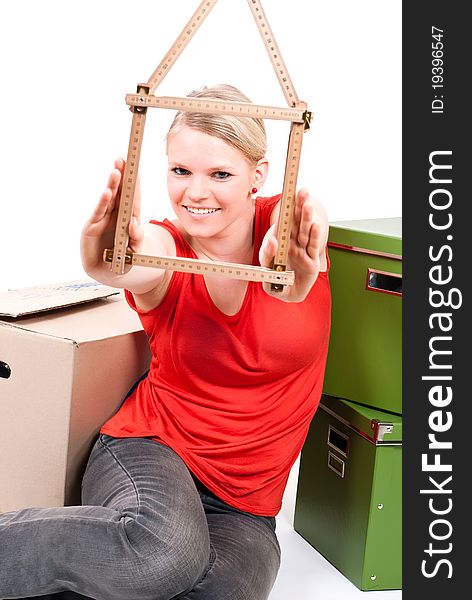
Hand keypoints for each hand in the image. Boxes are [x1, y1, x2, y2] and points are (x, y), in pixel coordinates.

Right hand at [80, 158, 142, 276]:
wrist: (107, 273)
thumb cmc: (123, 260)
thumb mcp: (134, 252)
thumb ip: (136, 239)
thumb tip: (134, 224)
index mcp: (128, 218)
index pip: (134, 198)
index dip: (135, 183)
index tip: (136, 167)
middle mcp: (115, 215)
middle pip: (120, 193)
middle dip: (122, 177)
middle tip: (124, 159)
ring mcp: (103, 220)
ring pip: (110, 200)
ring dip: (113, 185)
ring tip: (117, 171)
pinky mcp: (92, 227)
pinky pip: (99, 213)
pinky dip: (103, 203)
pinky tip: (107, 192)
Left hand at [259, 189, 326, 301]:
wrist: (285, 293)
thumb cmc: (274, 278)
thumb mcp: (265, 266)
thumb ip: (267, 254)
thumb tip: (272, 240)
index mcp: (281, 240)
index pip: (284, 221)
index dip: (288, 207)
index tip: (290, 193)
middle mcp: (293, 243)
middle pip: (297, 222)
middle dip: (299, 206)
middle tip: (303, 191)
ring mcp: (302, 251)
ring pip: (304, 232)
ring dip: (306, 218)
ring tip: (307, 204)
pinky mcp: (310, 262)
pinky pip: (311, 247)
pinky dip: (313, 236)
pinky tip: (315, 224)